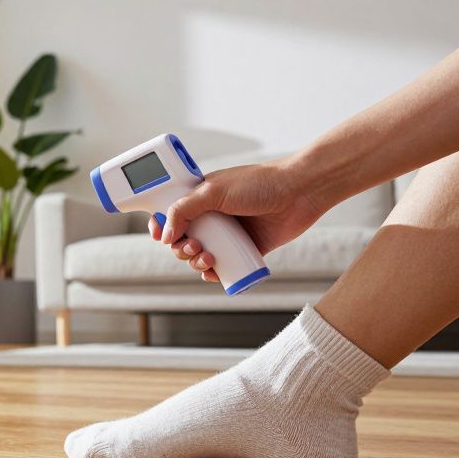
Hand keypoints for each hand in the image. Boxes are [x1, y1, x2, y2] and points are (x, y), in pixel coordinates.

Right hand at [147, 158, 327, 282]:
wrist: (299, 193)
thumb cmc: (259, 184)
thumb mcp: (213, 191)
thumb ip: (183, 210)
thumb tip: (166, 234)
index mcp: (201, 197)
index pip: (172, 214)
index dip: (162, 226)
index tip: (159, 234)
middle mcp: (213, 216)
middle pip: (183, 239)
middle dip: (180, 248)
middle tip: (194, 246)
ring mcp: (229, 233)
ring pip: (200, 255)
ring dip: (195, 262)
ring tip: (207, 258)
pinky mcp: (246, 249)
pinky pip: (223, 266)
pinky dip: (213, 273)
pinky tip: (213, 273)